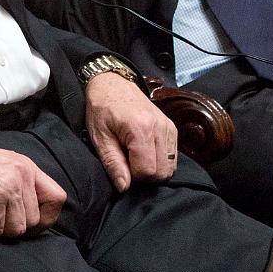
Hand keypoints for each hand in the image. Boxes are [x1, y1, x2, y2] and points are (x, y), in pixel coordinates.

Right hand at [0, 133, 64, 236]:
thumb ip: (17, 185)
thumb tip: (29, 218)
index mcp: (26, 167)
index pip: (57, 199)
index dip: (45, 218)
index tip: (26, 223)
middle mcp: (21, 174)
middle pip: (33, 222)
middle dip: (10, 225)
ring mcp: (8, 186)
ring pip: (15, 230)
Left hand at [82, 70, 177, 189]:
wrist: (112, 83)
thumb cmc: (102, 108)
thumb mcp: (99, 137)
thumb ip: (113, 163)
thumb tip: (124, 187)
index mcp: (141, 129)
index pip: (147, 171)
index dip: (133, 177)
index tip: (121, 167)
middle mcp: (160, 128)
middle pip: (162, 172)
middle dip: (144, 176)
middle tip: (127, 164)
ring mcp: (169, 127)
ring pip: (170, 167)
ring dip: (153, 169)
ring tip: (135, 157)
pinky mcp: (172, 128)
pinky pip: (173, 157)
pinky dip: (160, 161)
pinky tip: (144, 153)